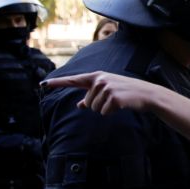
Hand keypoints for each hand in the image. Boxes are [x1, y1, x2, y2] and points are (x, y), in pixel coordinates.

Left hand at [41, 71, 156, 114]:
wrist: (147, 94)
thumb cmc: (126, 92)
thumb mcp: (108, 91)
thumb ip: (92, 96)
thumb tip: (80, 105)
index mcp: (97, 76)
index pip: (73, 80)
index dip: (57, 83)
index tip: (43, 84)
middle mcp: (100, 80)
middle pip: (87, 103)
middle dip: (98, 105)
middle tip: (114, 99)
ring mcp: (106, 88)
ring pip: (94, 108)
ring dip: (105, 109)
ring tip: (118, 101)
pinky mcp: (113, 98)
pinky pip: (103, 112)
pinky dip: (111, 112)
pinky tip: (121, 105)